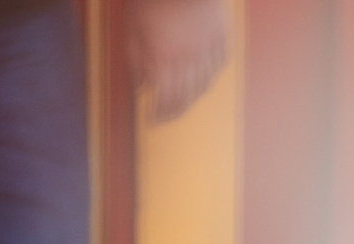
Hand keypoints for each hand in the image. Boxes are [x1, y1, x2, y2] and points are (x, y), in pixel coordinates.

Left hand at [132, 0, 227, 124]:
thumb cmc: (152, 0)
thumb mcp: (132, 27)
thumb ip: (134, 59)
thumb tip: (141, 88)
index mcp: (164, 57)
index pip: (164, 98)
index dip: (158, 114)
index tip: (152, 121)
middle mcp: (188, 59)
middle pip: (186, 96)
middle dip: (175, 112)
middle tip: (167, 118)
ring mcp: (207, 47)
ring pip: (204, 83)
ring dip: (192, 96)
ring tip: (183, 100)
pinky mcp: (222, 35)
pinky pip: (219, 63)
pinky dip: (210, 74)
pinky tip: (203, 77)